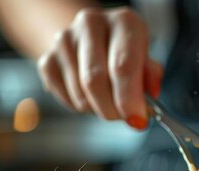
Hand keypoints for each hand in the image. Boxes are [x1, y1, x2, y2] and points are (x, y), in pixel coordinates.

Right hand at [37, 7, 162, 129]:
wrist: (93, 43)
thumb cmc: (126, 54)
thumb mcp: (147, 61)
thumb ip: (150, 77)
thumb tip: (150, 94)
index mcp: (124, 22)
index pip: (123, 65)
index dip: (130, 98)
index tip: (137, 120)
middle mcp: (91, 24)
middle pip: (95, 80)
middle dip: (112, 109)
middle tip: (123, 118)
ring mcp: (65, 39)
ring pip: (80, 93)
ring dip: (97, 108)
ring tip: (108, 100)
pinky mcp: (47, 58)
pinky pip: (65, 98)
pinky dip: (80, 107)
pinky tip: (90, 96)